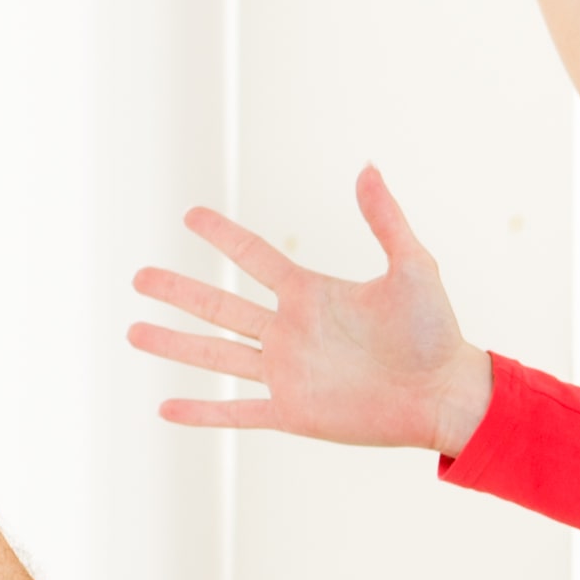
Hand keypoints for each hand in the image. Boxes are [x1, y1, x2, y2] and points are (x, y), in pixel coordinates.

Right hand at [129, 171, 490, 455]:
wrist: (446, 394)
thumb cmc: (436, 332)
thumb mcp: (414, 268)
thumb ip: (386, 220)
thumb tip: (368, 167)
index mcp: (312, 294)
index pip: (255, 258)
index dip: (222, 236)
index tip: (190, 214)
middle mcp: (291, 331)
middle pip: (221, 306)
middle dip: (179, 291)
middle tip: (138, 276)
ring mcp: (288, 373)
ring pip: (216, 356)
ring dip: (175, 344)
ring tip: (132, 330)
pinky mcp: (294, 412)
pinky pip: (237, 412)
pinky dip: (202, 411)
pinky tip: (164, 408)